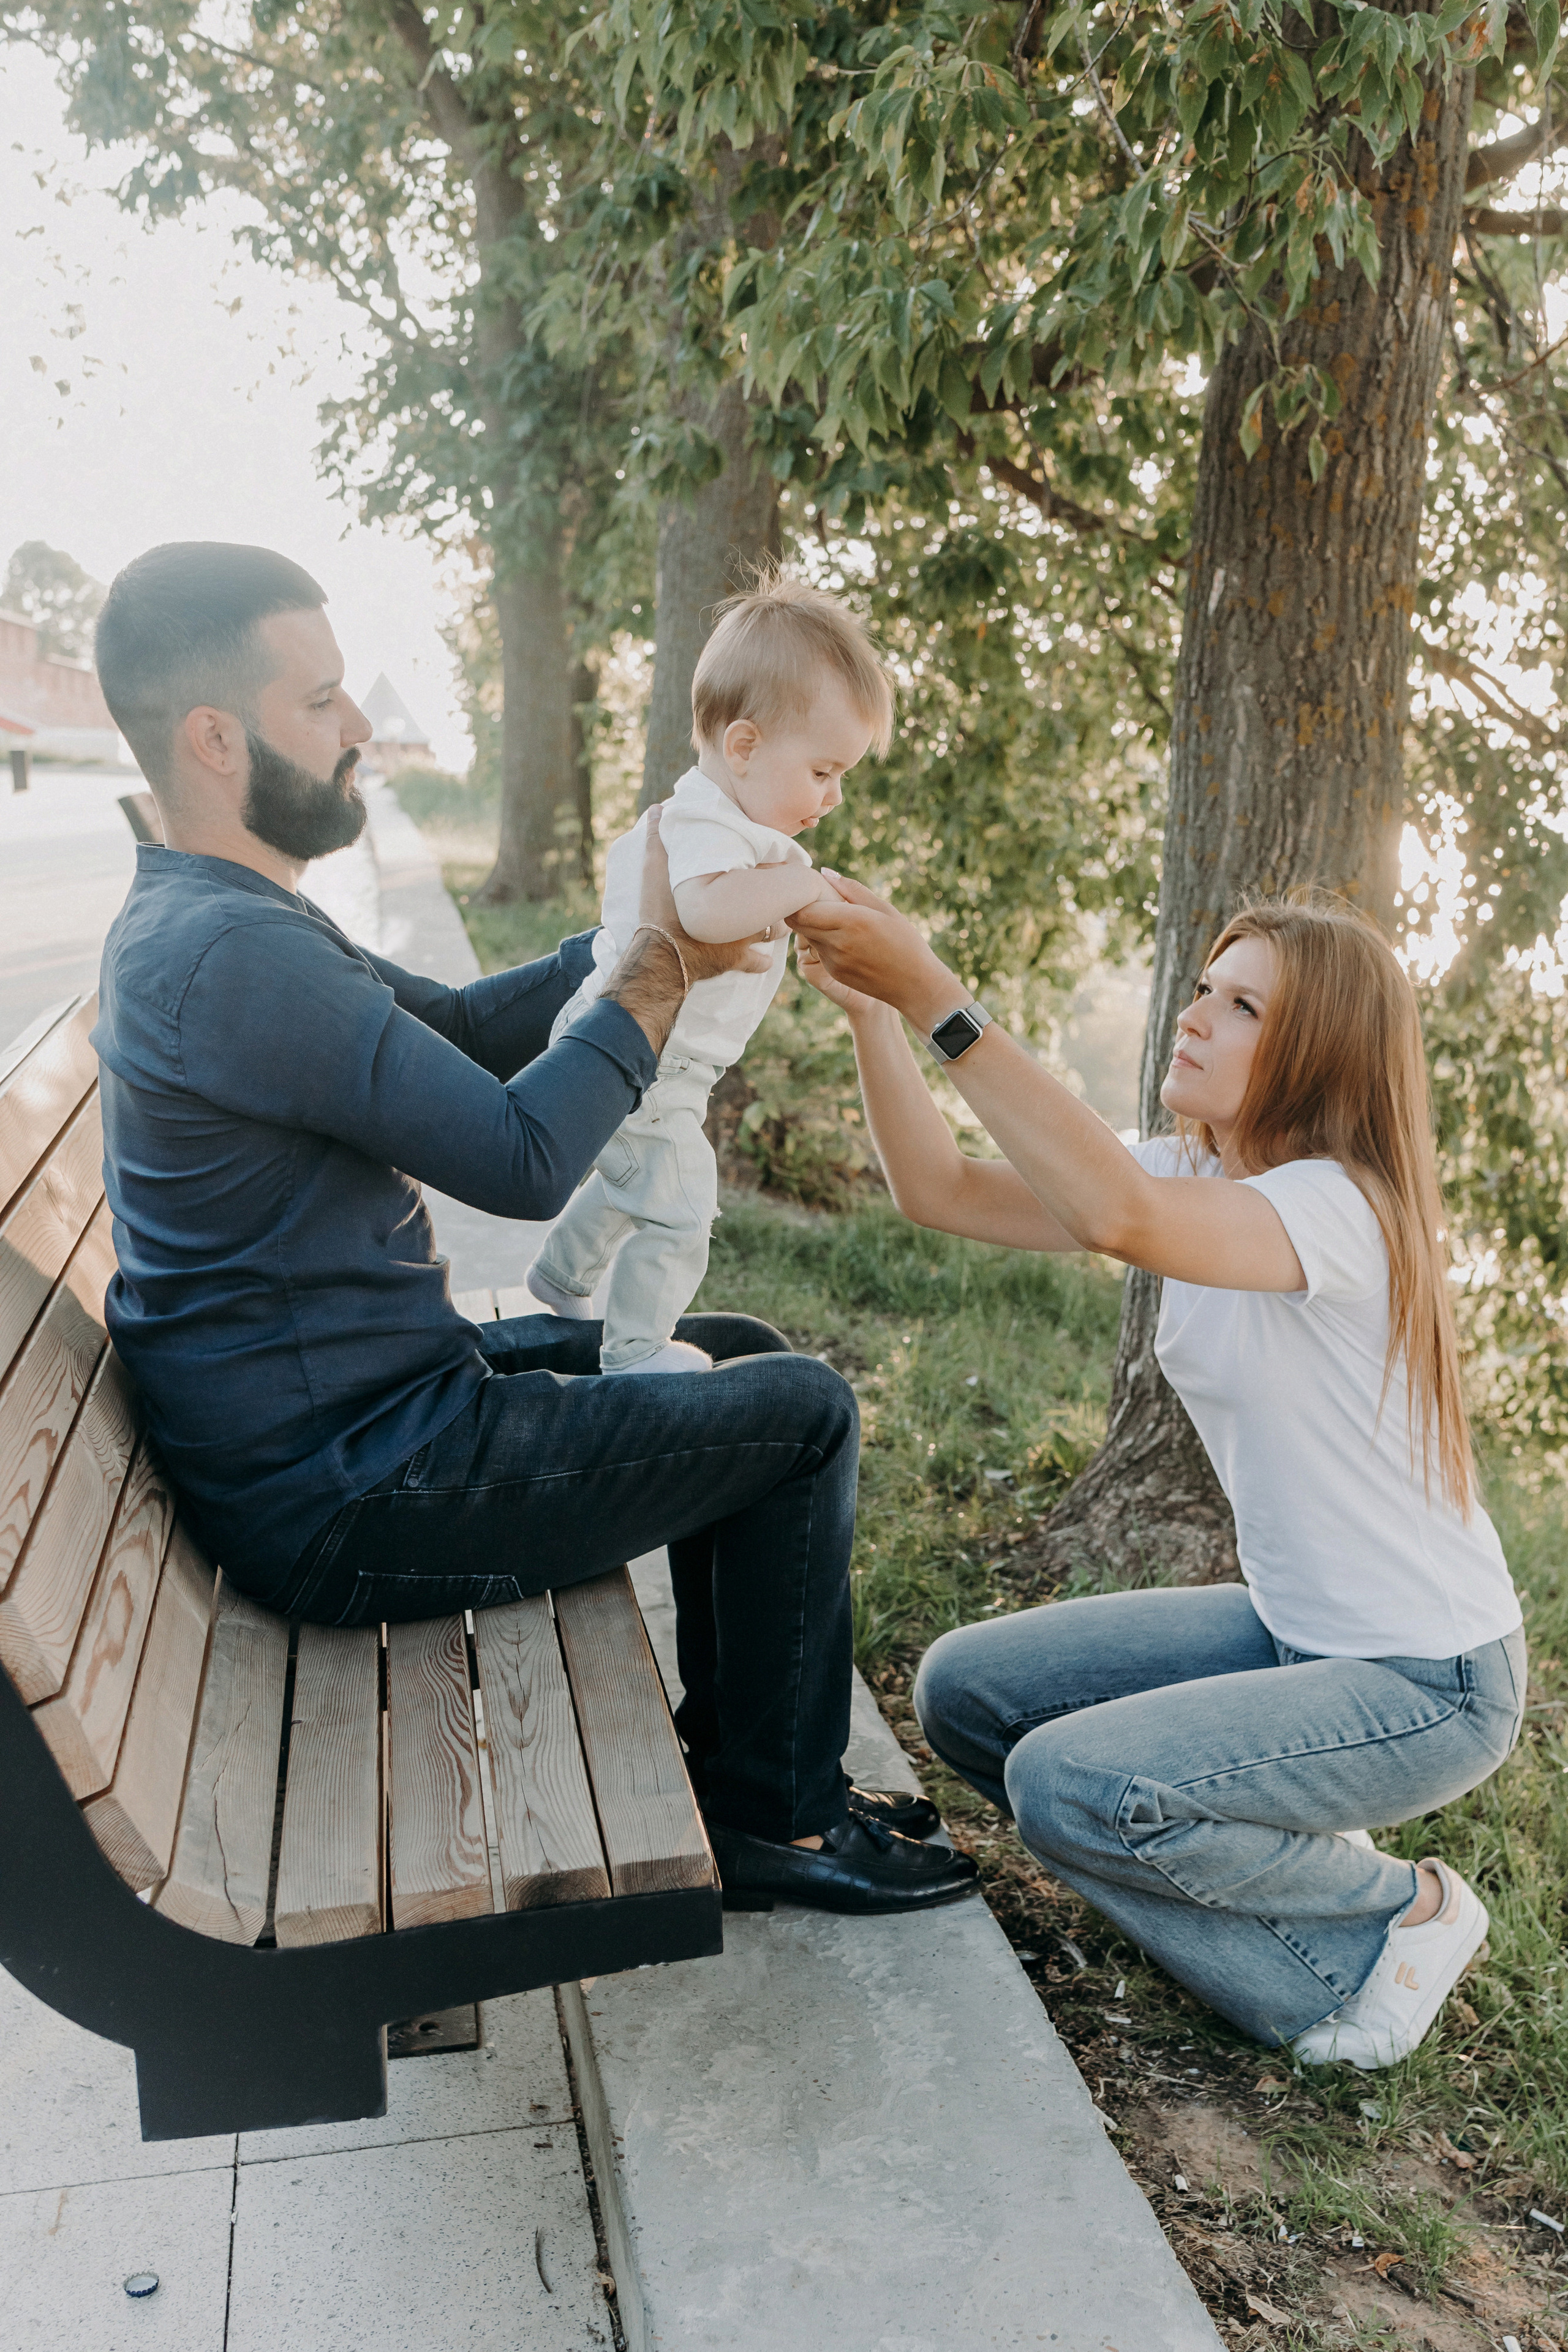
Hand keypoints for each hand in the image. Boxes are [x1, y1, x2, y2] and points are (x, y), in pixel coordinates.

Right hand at [639, 803, 770, 982]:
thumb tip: (656, 809)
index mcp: (733, 886)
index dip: (768, 867)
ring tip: (774, 921)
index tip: (770, 863)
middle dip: (776, 897)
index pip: (764, 871)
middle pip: (775, 902)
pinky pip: (757, 962)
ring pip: (773, 930)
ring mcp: (742, 938)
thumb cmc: (662, 909)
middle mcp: (745, 912)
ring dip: (775, 926)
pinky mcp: (734, 961)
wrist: (663, 954)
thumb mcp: (654, 868)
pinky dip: (761, 961)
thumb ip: (657, 838)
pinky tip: (764, 959)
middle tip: (774, 893)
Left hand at [789, 868, 963, 1030]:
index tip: (811, 887)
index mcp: (852, 921)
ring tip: (834, 917)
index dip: (800, 896)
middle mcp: (837, 942)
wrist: (914, 985)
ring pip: (806, 936)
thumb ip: (852, 889)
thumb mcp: (885, 909)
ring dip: (812, 924)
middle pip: (797, 922)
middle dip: (800, 907)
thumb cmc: (905, 942)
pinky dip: (822, 940)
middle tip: (815, 898)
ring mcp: (833, 961)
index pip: (803, 908)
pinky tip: (844, 938)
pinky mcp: (833, 973)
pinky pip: (818, 951)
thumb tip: (824, 872)